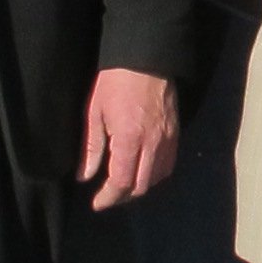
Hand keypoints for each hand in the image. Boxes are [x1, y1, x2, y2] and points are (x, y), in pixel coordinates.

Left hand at [81, 67, 180, 209]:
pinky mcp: (176, 134)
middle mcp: (152, 144)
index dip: (108, 198)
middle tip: (108, 196)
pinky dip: (155, 175)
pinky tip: (143, 171)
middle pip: (141, 186)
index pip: (121, 182)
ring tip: (124, 186)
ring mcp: (167, 140)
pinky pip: (168, 164)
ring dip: (139, 187)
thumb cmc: (115, 82)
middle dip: (122, 197)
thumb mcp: (95, 113)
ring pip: (157, 178)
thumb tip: (85, 176)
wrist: (146, 59)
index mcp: (129, 140)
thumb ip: (92, 148)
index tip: (97, 203)